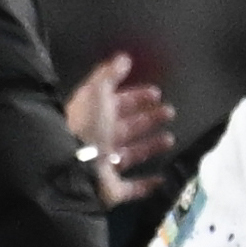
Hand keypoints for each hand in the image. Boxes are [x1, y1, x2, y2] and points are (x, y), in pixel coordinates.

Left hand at [67, 52, 175, 206]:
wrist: (75, 168)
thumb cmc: (86, 128)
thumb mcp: (96, 94)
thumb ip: (109, 75)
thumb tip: (123, 57)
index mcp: (92, 117)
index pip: (116, 103)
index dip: (135, 96)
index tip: (156, 92)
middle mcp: (98, 140)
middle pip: (126, 127)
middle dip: (147, 118)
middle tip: (169, 112)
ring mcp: (105, 166)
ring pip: (130, 154)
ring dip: (150, 146)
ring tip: (169, 139)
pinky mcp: (112, 189)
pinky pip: (132, 187)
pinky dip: (147, 184)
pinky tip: (160, 178)